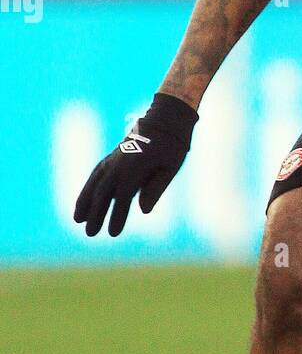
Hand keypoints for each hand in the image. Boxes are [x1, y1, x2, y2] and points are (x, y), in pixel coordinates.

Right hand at [73, 93, 197, 237]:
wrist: (166, 118)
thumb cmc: (173, 145)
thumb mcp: (170, 167)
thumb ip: (155, 188)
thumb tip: (143, 211)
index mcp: (135, 167)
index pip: (122, 197)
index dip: (116, 216)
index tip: (113, 234)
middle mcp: (119, 163)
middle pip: (103, 192)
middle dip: (95, 213)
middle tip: (90, 234)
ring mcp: (114, 158)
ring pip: (94, 182)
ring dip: (84, 200)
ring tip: (76, 219)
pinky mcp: (113, 156)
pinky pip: (96, 173)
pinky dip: (88, 186)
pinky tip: (84, 199)